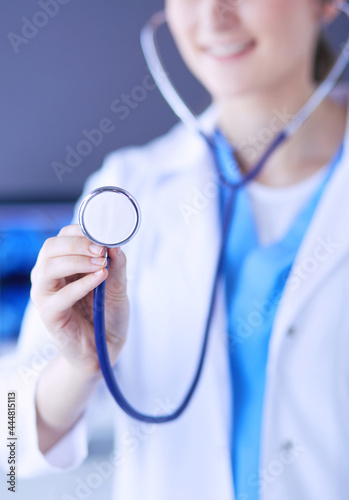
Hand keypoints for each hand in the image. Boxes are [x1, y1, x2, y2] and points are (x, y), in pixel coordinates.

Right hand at [30, 224, 128, 375]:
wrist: (105, 348)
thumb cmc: (107, 314)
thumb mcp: (117, 285)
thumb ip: (117, 265)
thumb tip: (115, 243)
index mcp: (62, 264)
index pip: (62, 237)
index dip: (80, 232)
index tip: (102, 235)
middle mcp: (49, 276)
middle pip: (51, 248)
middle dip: (77, 244)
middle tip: (101, 250)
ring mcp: (46, 295)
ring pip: (48, 268)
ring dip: (76, 261)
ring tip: (101, 265)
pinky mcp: (49, 315)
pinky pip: (60, 297)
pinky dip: (80, 285)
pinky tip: (99, 279)